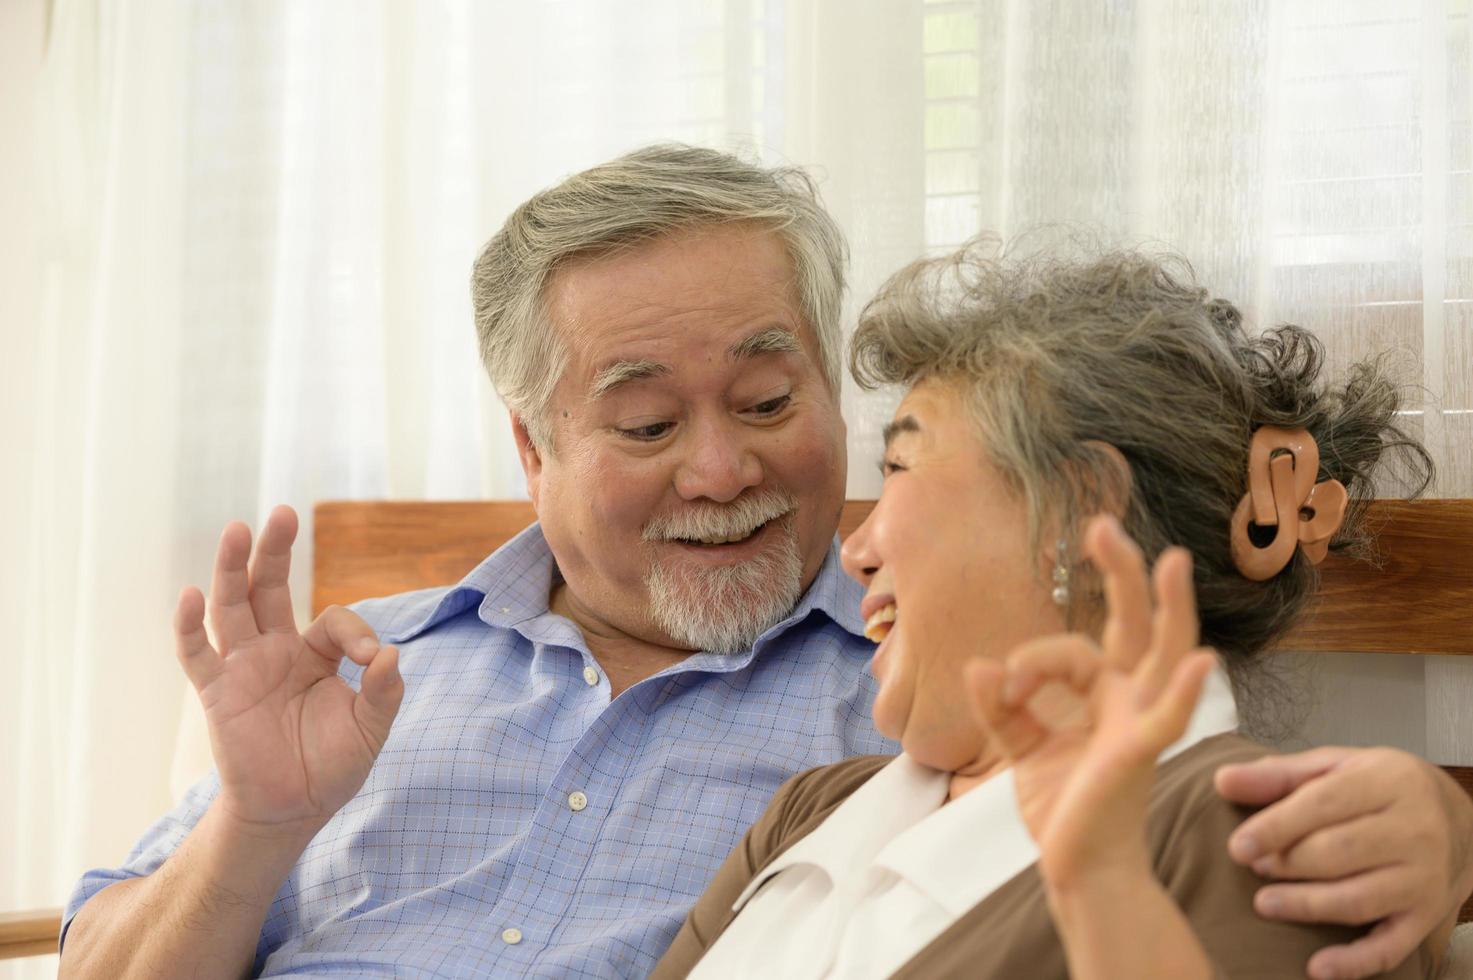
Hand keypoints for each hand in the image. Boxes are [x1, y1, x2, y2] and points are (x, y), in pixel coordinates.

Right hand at [174, 505, 404, 834]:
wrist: (294, 810)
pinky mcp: (218, 693)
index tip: (371, 659)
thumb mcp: (372, 728)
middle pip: (270, 588)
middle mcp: (276, 651)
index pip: (333, 621)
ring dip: (230, 569)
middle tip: (283, 513)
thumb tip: (391, 654)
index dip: (356, 632)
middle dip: (275, 551)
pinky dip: (189, 626)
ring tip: (236, 529)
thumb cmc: (333, 765)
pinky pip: (197, 655)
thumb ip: (385, 692)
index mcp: (315, 654)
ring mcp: (244, 668)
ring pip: (232, 607)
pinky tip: (189, 595)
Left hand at [965, 515, 1215, 884]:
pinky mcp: (1140, 752)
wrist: (1079, 871)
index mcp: (1102, 697)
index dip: (1030, 660)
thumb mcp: (1021, 749)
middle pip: (1133, 626)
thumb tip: (979, 663)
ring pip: (1162, 653)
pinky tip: (1202, 660)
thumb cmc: (1063, 810)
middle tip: (1102, 524)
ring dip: (1168, 608)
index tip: (1000, 683)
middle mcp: (1128, 701)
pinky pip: (1169, 716)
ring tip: (1171, 560)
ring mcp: (1140, 723)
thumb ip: (1002, 706)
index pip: (1070, 651)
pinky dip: (1184, 689)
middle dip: (1121, 574)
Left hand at [1216, 746, 1472, 978]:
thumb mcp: (1336, 767)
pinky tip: (1318, 968)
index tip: (1237, 846)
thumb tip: (1222, 781)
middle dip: (1287, 864)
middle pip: (1339, 853)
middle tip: (1252, 867)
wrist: (1463, 823)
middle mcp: (1415, 830)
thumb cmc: (1382, 790)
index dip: (1276, 827)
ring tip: (1264, 904)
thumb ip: (1278, 775)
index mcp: (1389, 782)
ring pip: (1358, 900)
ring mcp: (1424, 878)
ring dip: (1306, 906)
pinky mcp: (1427, 917)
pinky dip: (1354, 962)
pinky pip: (1390, 947)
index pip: (1324, 804)